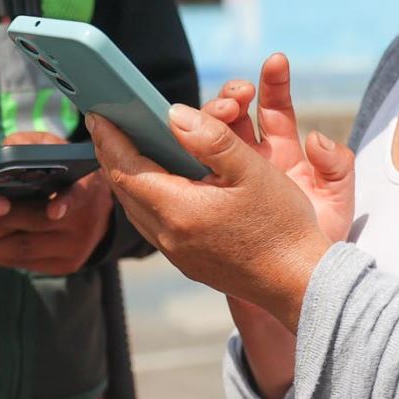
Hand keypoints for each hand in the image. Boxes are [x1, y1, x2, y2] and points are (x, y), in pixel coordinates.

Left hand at [0, 132, 113, 275]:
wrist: (96, 212)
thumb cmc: (65, 174)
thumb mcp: (55, 151)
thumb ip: (31, 145)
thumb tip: (3, 152)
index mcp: (87, 188)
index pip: (80, 195)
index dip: (67, 202)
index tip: (54, 210)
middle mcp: (85, 223)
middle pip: (37, 224)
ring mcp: (74, 249)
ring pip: (26, 250)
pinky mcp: (63, 266)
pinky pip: (24, 264)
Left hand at [90, 107, 330, 330]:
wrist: (300, 283)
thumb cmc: (282, 226)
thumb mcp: (252, 170)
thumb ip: (211, 139)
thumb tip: (173, 114)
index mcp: (178, 210)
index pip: (125, 169)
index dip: (109, 138)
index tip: (98, 114)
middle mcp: (168, 236)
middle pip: (124, 189)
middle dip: (112, 154)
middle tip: (107, 126)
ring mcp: (177, 254)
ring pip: (136, 209)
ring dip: (128, 177)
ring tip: (127, 149)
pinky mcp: (188, 263)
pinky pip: (153, 224)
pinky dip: (147, 197)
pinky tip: (160, 183)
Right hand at [205, 54, 354, 244]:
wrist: (291, 283)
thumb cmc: (315, 240)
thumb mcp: (336, 200)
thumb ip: (336, 165)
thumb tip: (316, 139)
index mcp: (282, 154)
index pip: (274, 109)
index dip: (273, 84)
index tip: (276, 61)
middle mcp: (252, 161)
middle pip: (233, 118)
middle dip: (232, 98)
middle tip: (237, 95)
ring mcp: (225, 177)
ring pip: (211, 137)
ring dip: (215, 116)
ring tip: (225, 106)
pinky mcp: (206, 196)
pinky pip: (193, 167)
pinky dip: (190, 147)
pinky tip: (187, 132)